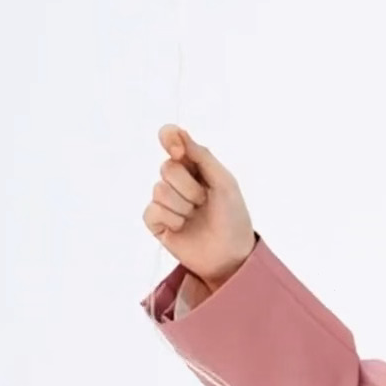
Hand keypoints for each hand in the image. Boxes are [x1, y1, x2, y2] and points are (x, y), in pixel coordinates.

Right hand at [143, 125, 255, 294]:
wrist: (230, 254)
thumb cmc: (233, 217)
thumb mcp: (224, 182)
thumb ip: (202, 156)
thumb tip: (179, 131)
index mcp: (195, 165)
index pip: (171, 139)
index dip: (170, 139)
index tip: (178, 151)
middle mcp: (178, 180)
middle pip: (166, 168)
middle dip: (189, 187)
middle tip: (204, 201)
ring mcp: (165, 201)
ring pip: (159, 190)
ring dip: (183, 206)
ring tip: (196, 216)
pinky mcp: (156, 222)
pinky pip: (152, 211)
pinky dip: (171, 219)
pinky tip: (182, 227)